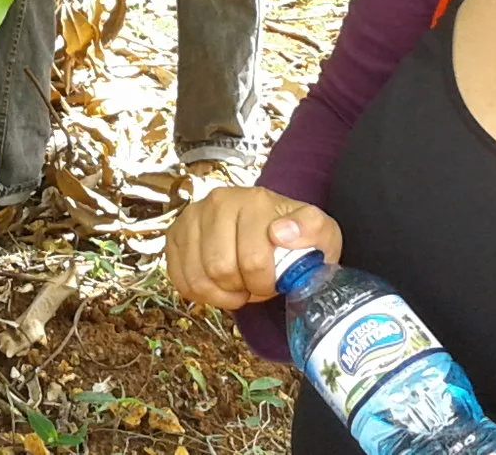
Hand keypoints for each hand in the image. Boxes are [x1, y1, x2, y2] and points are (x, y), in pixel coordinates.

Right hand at [167, 186, 342, 309]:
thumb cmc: (294, 237)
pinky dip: (198, 293)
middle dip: (241, 289)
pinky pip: (178, 277)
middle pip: (220, 269)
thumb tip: (280, 232)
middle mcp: (218, 201)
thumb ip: (312, 229)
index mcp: (254, 201)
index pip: (252, 260)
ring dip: (220, 294)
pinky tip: (216, 286)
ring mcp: (193, 216)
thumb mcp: (321, 233)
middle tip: (253, 285)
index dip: (264, 284)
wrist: (270, 227)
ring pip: (197, 277)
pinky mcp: (175, 233)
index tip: (274, 283)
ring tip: (237, 286)